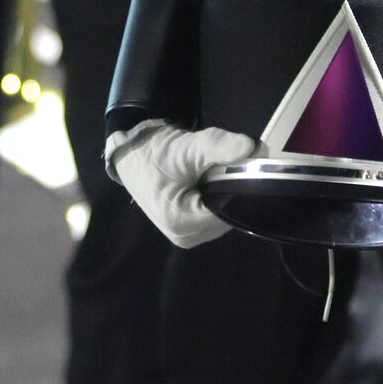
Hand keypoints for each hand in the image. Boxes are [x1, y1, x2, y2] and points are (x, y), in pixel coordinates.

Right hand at [106, 121, 262, 249]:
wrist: (132, 153)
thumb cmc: (155, 153)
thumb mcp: (186, 147)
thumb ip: (218, 147)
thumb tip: (250, 147)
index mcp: (181, 223)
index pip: (229, 211)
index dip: (240, 188)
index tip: (245, 167)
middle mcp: (185, 237)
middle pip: (228, 215)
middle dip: (232, 191)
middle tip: (226, 166)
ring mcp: (187, 235)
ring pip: (224, 215)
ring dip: (226, 194)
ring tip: (215, 172)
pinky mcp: (188, 228)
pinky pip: (215, 215)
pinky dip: (218, 198)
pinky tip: (211, 182)